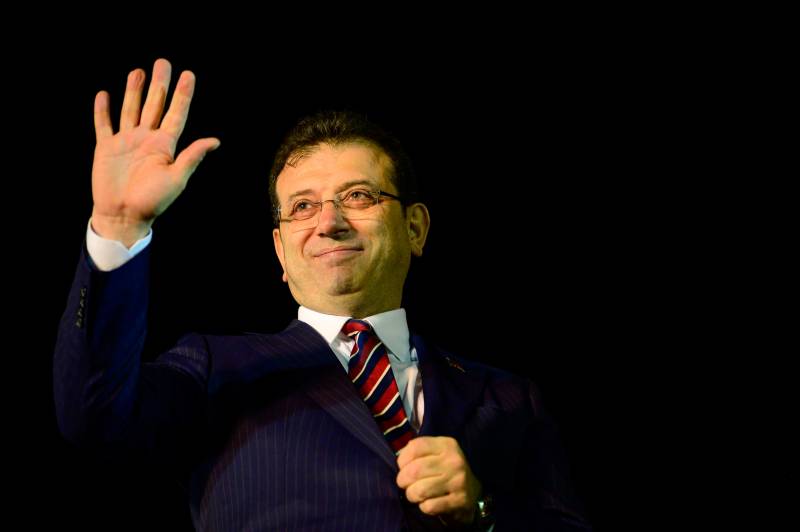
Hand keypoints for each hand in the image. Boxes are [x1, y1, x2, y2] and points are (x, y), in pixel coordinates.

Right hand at [91, 58, 219, 246]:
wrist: (123, 216)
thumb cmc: (153, 201)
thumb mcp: (176, 179)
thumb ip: (192, 157)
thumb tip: (215, 140)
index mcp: (165, 146)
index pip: (176, 114)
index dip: (183, 95)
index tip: (189, 75)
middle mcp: (146, 139)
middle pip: (154, 105)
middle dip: (159, 84)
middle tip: (163, 62)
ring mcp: (126, 142)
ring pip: (131, 110)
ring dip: (134, 91)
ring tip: (138, 71)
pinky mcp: (106, 148)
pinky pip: (104, 125)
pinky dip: (103, 110)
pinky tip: (105, 94)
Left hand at [396, 436, 482, 526]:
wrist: (473, 491)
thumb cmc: (446, 469)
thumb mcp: (437, 452)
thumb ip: (419, 451)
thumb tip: (400, 460)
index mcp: (447, 445)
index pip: (415, 448)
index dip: (402, 459)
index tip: (403, 467)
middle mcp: (454, 461)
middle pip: (414, 471)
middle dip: (403, 480)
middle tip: (405, 484)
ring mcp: (458, 481)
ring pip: (419, 490)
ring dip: (412, 495)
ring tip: (415, 494)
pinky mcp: (459, 501)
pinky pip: (429, 506)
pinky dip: (423, 507)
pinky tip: (428, 502)